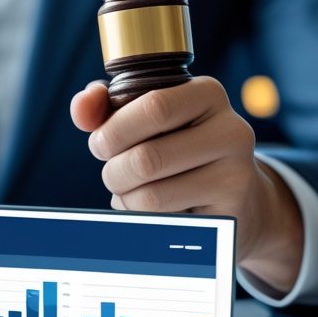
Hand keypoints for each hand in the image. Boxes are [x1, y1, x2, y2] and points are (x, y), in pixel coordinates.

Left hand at [69, 77, 303, 292]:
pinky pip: (166, 223)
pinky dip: (145, 219)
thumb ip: (106, 106)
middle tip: (113, 174)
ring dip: (126, 199)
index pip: (153, 107)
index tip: (100, 144)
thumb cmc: (176, 146)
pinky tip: (155, 209)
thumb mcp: (145, 118)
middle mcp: (231, 130)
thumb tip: (81, 108)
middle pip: (147, 158)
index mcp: (207, 94)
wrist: (236, 195)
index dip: (113, 130)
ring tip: (131, 192)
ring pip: (151, 196)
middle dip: (114, 171)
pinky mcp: (230, 214)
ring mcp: (236, 174)